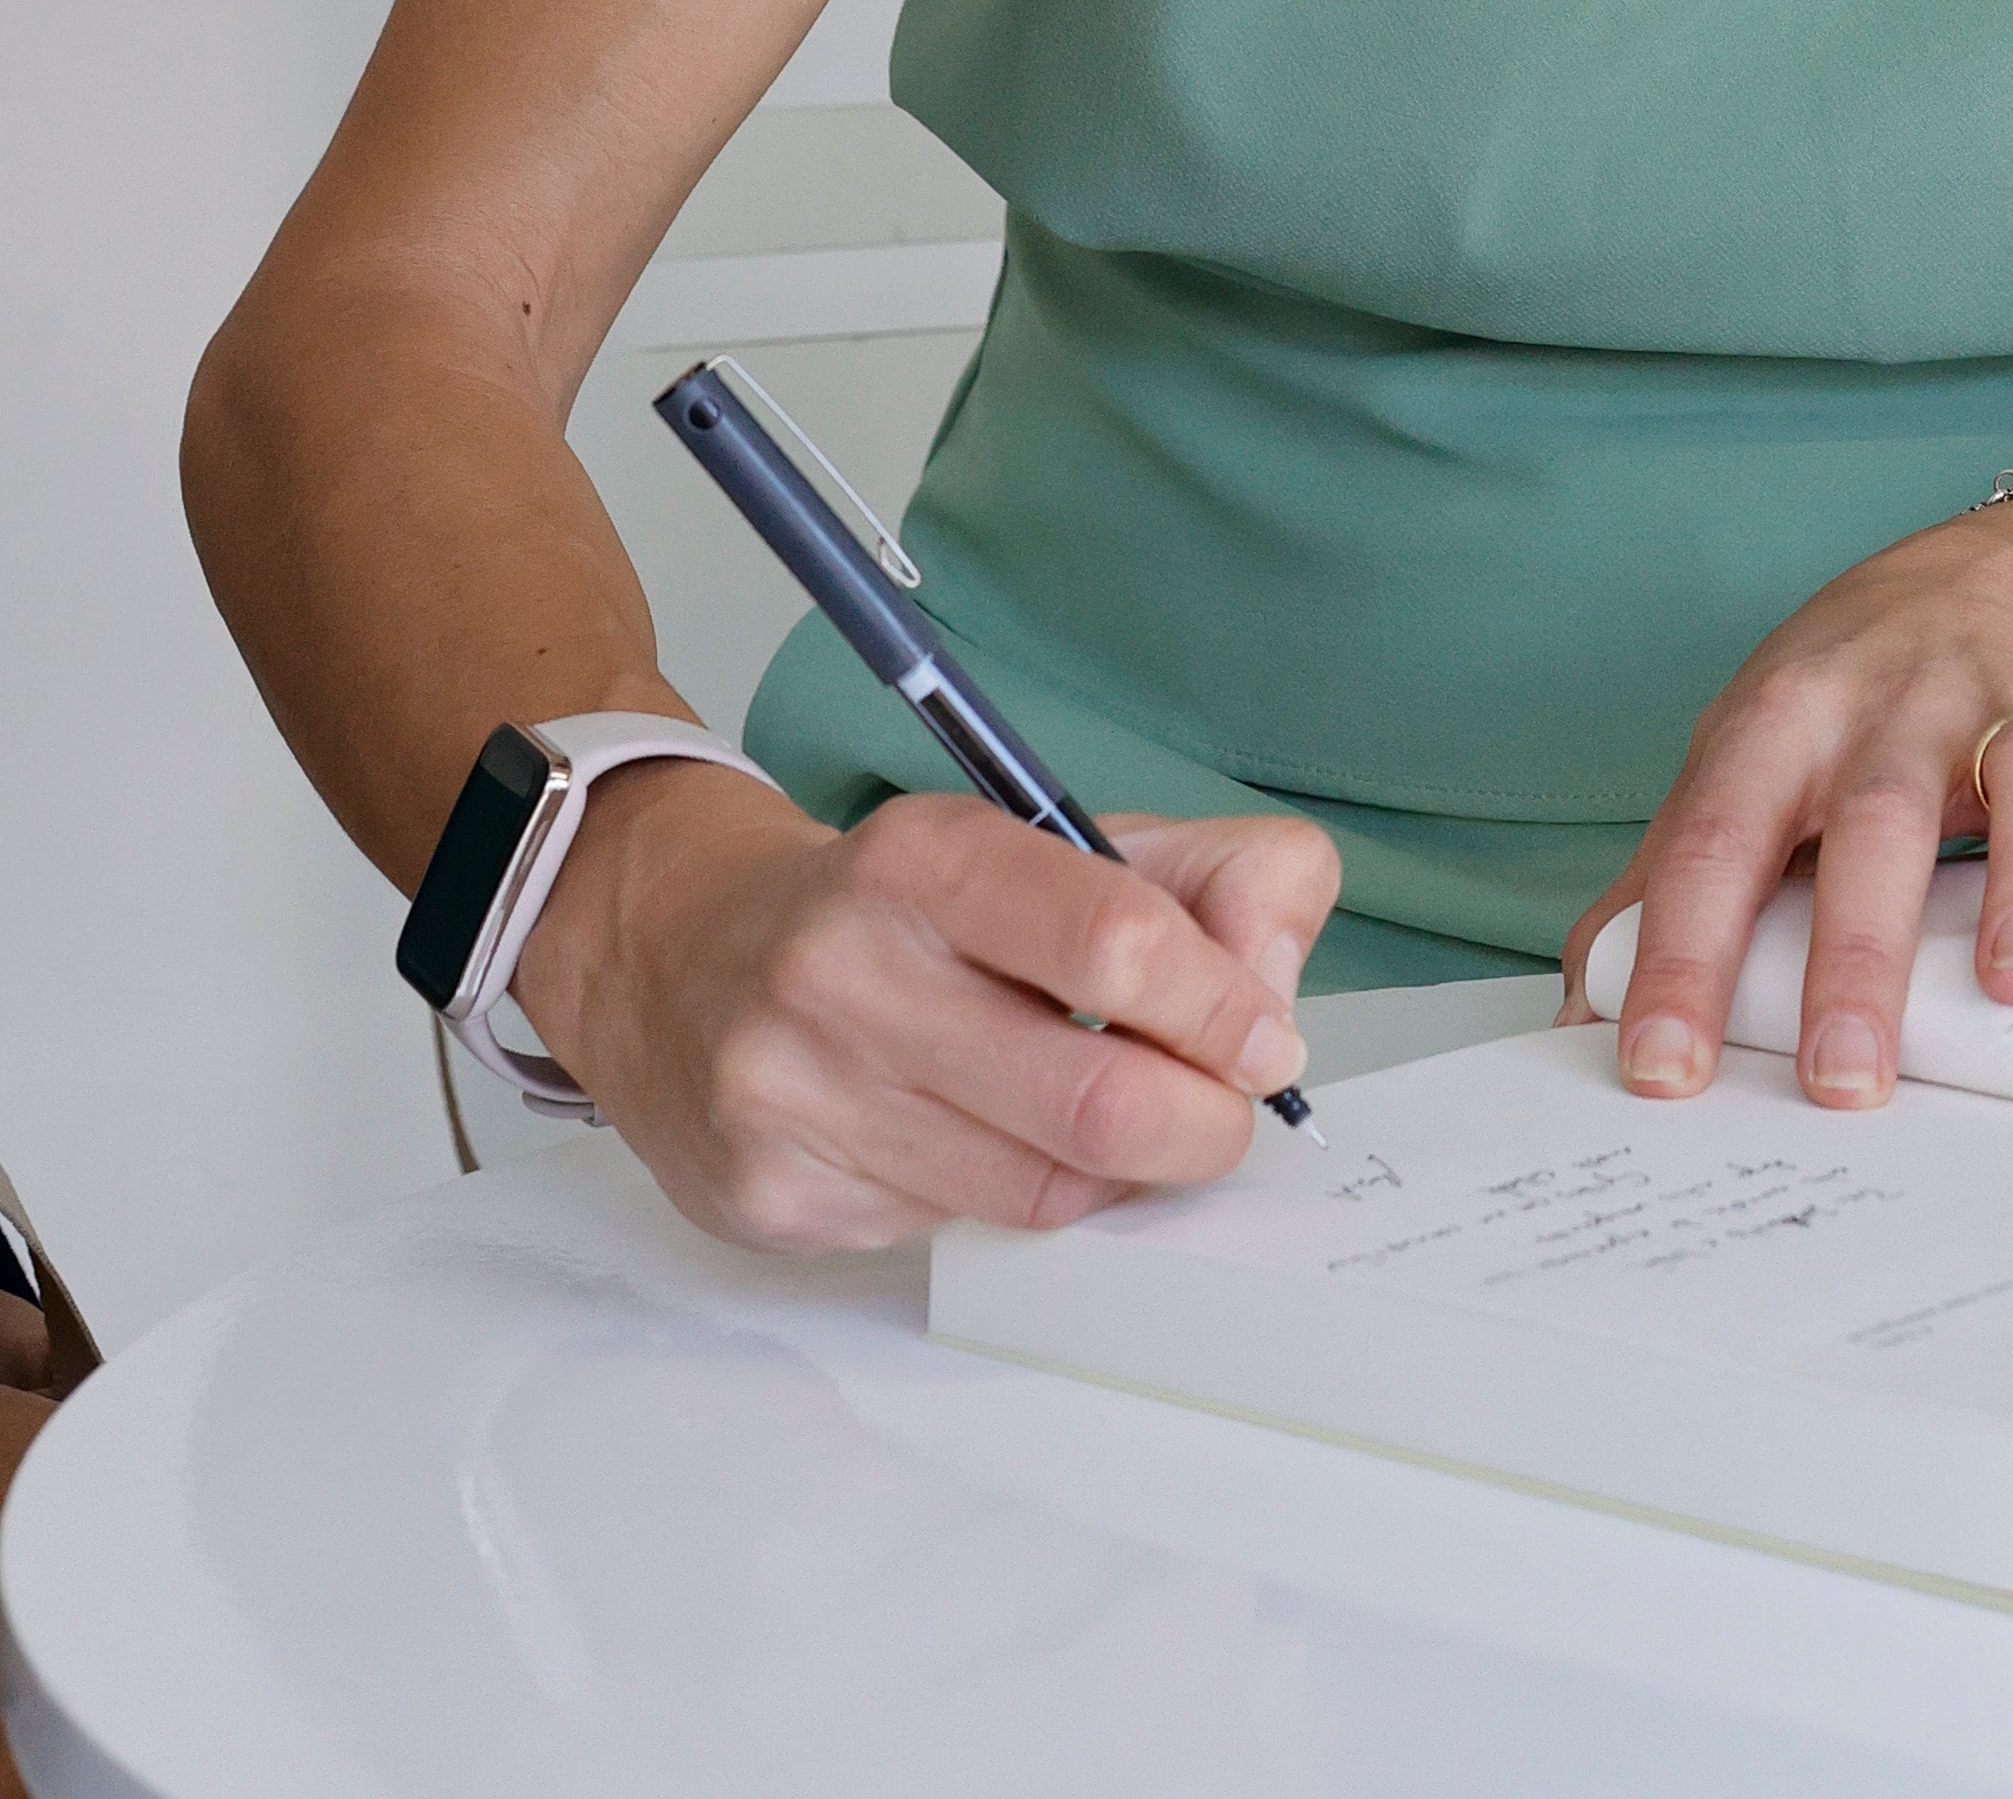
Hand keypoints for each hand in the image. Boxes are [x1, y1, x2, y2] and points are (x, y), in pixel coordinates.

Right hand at [512, 758, 1338, 1251]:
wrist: (675, 954)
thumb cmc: (904, 905)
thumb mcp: (1054, 841)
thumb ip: (1205, 881)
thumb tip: (1275, 990)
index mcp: (926, 855)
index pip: (1116, 939)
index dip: (1222, 1006)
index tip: (1265, 1041)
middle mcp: (845, 968)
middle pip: (1093, 1098)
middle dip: (1201, 1125)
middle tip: (1225, 1116)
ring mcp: (796, 1093)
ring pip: (1037, 1189)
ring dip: (1119, 1175)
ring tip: (1126, 1128)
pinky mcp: (773, 1196)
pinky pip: (960, 1233)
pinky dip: (1023, 1204)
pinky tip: (1004, 1149)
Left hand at [1559, 503, 2012, 1114]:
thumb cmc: (1865, 690)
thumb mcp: (1753, 748)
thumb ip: (1675, 869)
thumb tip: (1579, 1001)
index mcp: (1786, 720)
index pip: (1716, 840)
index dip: (1681, 955)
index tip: (1657, 1069)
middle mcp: (1901, 704)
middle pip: (1875, 819)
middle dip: (1857, 951)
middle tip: (1843, 1080)